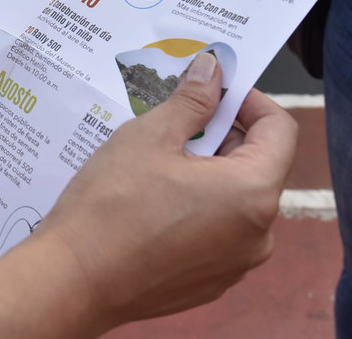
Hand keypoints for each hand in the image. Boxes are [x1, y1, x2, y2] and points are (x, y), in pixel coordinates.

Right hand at [0, 53, 296, 337]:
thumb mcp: (150, 136)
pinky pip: (215, 232)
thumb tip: (212, 70)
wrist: (72, 279)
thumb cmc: (110, 207)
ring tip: (155, 163)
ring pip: (234, 200)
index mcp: (252, 193)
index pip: (279, 129)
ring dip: (205, 173)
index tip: (213, 90)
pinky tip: (150, 201)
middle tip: (173, 122)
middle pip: (256, 165)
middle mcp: (258, 235)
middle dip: (220, 136)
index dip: (248, 100)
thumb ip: (192, 101)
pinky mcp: (209, 282)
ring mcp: (235, 264)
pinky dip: (194, 208)